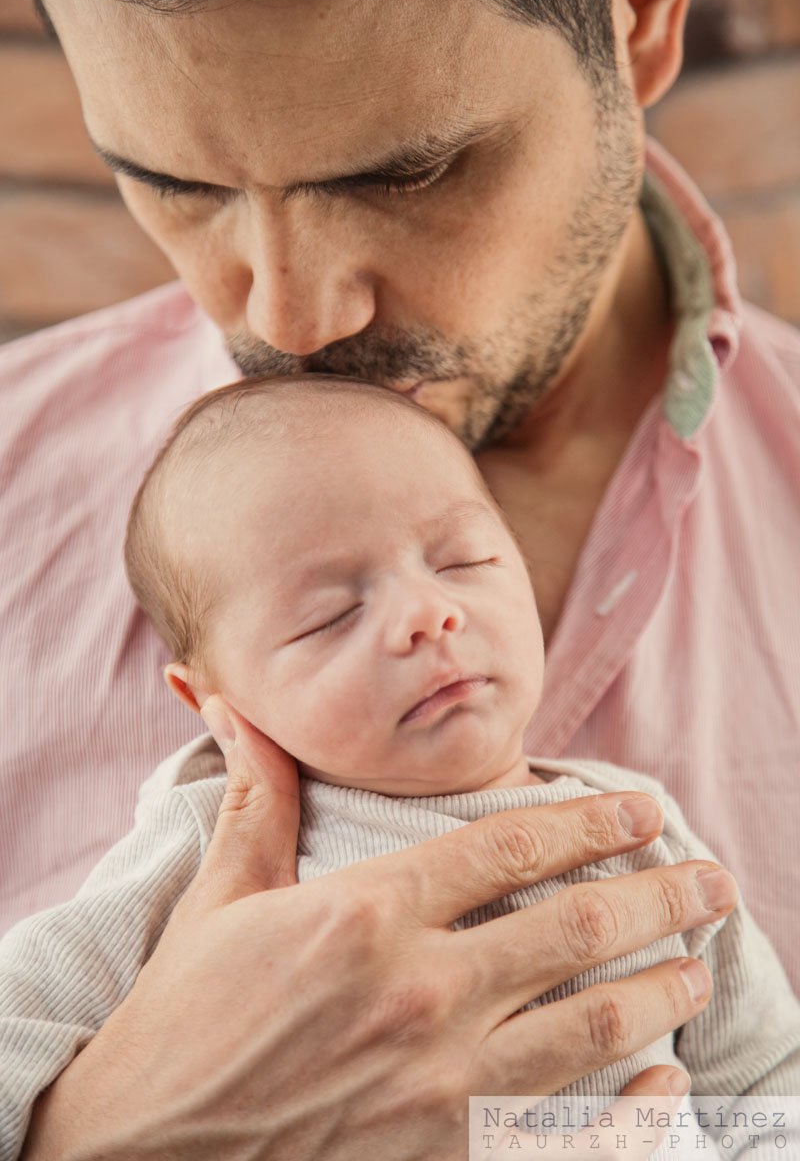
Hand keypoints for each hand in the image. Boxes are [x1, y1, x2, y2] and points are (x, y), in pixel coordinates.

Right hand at [23, 697, 734, 1160]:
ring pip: (593, 1025)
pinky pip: (574, 1140)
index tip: (641, 808)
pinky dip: (636, 1115)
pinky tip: (666, 1085)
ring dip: (662, 989)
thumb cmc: (181, 1021)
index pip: (511, 846)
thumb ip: (257, 799)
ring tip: (698, 965)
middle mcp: (421, 993)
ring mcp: (441, 1087)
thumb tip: (236, 703)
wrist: (141, 1152)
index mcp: (369, 915)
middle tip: (709, 879)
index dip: (590, 820)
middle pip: (576, 927)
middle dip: (658, 894)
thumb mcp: (219, 899)